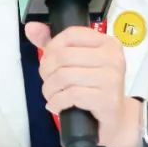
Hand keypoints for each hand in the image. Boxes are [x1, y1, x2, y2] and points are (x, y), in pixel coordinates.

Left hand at [25, 22, 140, 146]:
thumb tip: (31, 27)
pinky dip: (57, 102)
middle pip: (64, 56)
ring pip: (64, 76)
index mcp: (107, 43)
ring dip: (50, 89)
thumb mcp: (77, 63)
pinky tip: (57, 106)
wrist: (116, 119)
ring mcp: (112, 78)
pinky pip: (71, 95)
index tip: (48, 60)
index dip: (52, 47)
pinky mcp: (107, 99)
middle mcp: (113, 57)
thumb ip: (54, 44)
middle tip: (48, 81)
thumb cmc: (94, 88)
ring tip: (52, 95)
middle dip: (47, 71)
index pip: (71, 34)